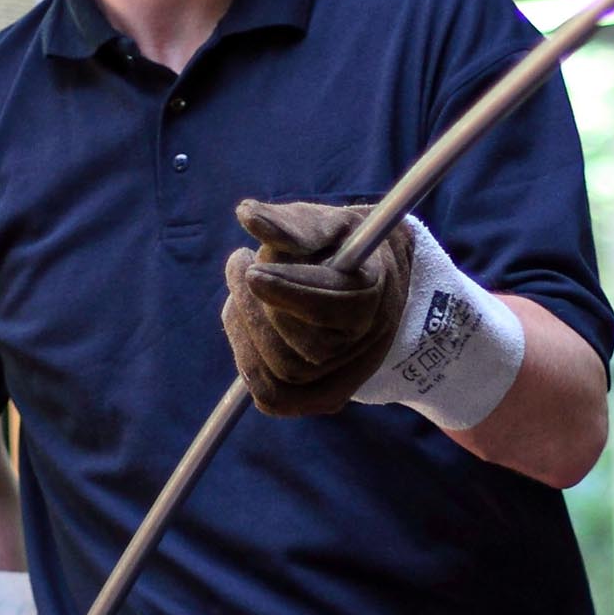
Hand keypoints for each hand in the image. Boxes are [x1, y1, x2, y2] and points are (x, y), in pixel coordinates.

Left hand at [221, 199, 415, 416]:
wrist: (372, 283)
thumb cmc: (344, 247)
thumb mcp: (329, 222)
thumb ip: (294, 223)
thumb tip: (248, 216)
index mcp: (372, 295)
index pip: (329, 307)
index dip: (286, 291)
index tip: (251, 268)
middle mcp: (364, 344)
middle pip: (298, 347)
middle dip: (256, 307)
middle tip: (240, 265)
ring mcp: (346, 377)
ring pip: (281, 372)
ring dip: (246, 331)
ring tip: (243, 291)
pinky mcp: (323, 397)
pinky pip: (275, 399)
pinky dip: (249, 365)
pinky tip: (244, 328)